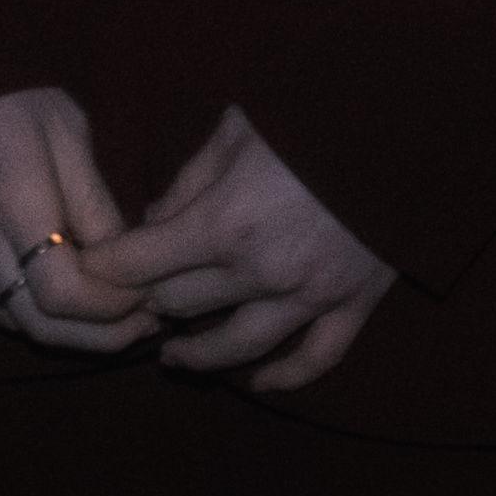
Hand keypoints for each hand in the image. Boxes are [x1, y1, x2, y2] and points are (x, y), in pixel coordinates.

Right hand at [0, 89, 155, 350]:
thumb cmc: (10, 88)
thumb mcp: (68, 130)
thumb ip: (95, 205)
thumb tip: (125, 264)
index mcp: (13, 198)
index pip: (66, 294)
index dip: (114, 310)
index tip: (150, 299)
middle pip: (38, 324)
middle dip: (98, 334)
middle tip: (140, 323)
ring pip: (6, 322)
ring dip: (58, 330)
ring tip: (102, 318)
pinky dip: (14, 315)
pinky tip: (44, 302)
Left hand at [71, 105, 393, 392]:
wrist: (406, 126)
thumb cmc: (315, 113)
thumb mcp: (240, 127)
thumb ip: (192, 176)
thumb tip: (155, 217)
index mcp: (225, 221)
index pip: (142, 263)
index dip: (108, 269)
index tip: (89, 270)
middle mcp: (261, 271)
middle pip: (180, 304)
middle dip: (149, 301)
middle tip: (135, 300)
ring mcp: (309, 296)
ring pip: (237, 348)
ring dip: (197, 355)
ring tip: (174, 357)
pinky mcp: (353, 305)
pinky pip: (315, 359)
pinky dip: (284, 378)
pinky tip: (258, 382)